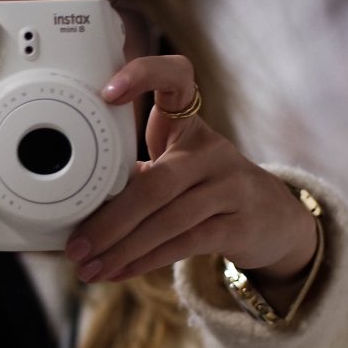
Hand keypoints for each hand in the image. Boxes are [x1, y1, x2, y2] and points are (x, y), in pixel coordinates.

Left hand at [63, 55, 317, 284]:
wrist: (272, 217)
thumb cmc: (207, 186)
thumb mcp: (177, 165)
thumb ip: (137, 173)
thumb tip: (78, 206)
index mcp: (189, 123)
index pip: (176, 78)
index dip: (143, 75)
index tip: (106, 93)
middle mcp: (211, 150)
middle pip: (156, 181)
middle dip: (109, 219)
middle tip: (75, 245)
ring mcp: (229, 186)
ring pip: (168, 220)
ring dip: (122, 249)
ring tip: (89, 268)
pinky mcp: (239, 224)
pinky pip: (185, 244)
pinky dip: (145, 261)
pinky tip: (118, 272)